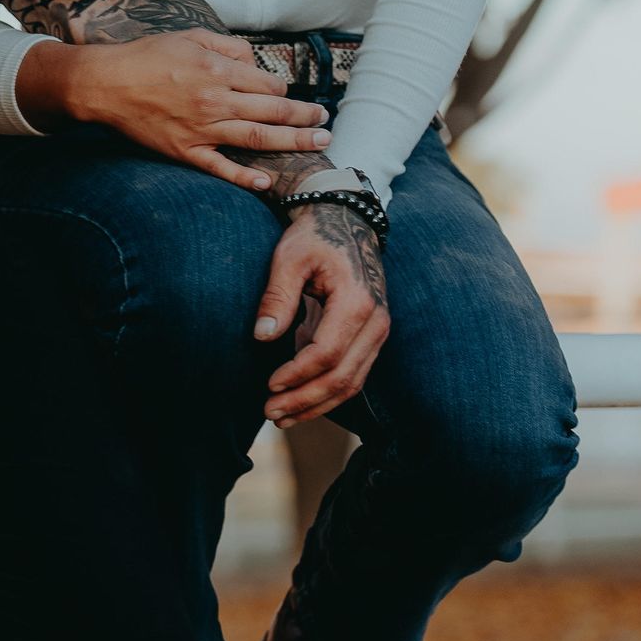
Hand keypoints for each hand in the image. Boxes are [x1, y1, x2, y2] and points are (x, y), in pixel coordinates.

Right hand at [22, 29, 332, 188]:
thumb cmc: (147, 57)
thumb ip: (227, 46)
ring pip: (257, 138)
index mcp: (217, 69)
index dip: (282, 86)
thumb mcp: (189, 37)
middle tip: (326, 121)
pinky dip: (244, 177)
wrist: (106, 85)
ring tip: (318, 143)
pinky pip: (220, 167)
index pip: (267, 81)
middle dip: (305, 115)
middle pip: (273, 110)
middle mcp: (215, 100)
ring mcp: (201, 128)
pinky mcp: (186, 151)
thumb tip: (255, 59)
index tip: (285, 91)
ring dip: (293, 142)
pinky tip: (267, 183)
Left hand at [254, 202, 388, 425]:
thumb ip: (277, 297)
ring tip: (282, 418)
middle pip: (343, 376)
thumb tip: (262, 337)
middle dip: (305, 400)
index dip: (298, 374)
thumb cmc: (314, 238)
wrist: (347, 223)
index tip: (269, 384)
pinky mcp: (373, 338)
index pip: (328, 353)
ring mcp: (378, 332)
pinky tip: (302, 405)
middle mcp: (376, 321)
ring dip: (317, 405)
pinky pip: (355, 375)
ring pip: (352, 383)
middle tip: (270, 413)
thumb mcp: (289, 258)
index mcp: (357, 301)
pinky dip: (329, 395)